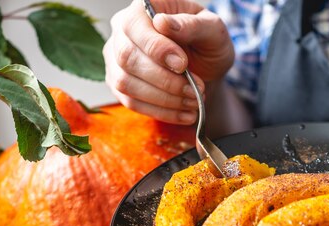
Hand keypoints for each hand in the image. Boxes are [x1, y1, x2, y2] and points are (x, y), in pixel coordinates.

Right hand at [103, 0, 234, 123]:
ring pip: (126, 83)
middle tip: (195, 88)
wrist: (206, 68)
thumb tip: (163, 22)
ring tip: (193, 101)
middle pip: (126, 57)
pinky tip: (184, 113)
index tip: (183, 65)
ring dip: (164, 98)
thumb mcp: (212, 30)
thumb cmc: (207, 43)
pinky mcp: (119, 83)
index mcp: (143, 8)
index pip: (135, 26)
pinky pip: (131, 102)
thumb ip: (192, 24)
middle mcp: (122, 29)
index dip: (157, 49)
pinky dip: (160, 112)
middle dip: (164, 79)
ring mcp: (116, 58)